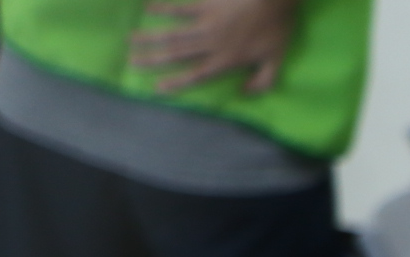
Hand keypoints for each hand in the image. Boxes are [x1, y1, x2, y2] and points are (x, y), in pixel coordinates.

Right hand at [130, 0, 295, 93]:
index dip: (175, 83)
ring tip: (132, 39)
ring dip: (151, 36)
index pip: (196, 76)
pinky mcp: (206, 4)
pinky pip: (180, 8)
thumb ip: (262, 82)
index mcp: (227, 61)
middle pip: (176, 55)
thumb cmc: (278, 28)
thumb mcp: (276, 61)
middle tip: (132, 62)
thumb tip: (243, 94)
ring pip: (173, 33)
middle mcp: (211, 44)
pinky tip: (148, 9)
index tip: (156, 88)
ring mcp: (206, 23)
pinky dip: (163, 9)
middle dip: (152, 60)